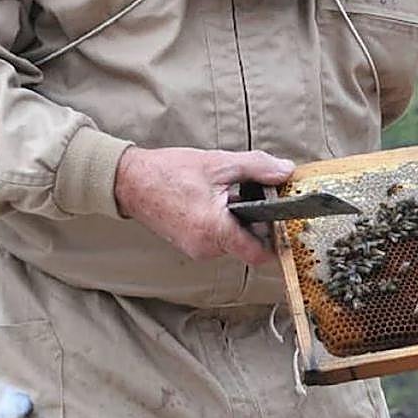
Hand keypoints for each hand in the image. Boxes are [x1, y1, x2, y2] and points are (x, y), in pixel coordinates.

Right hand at [114, 146, 294, 267]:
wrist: (131, 181)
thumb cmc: (170, 172)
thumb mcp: (221, 163)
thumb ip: (258, 168)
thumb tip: (285, 171)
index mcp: (215, 230)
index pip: (259, 254)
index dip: (276, 237)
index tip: (284, 221)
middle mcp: (206, 248)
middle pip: (248, 245)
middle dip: (256, 222)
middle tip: (254, 194)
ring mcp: (196, 249)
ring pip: (233, 241)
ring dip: (238, 220)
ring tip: (227, 193)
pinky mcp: (189, 245)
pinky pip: (217, 238)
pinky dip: (223, 222)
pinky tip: (215, 200)